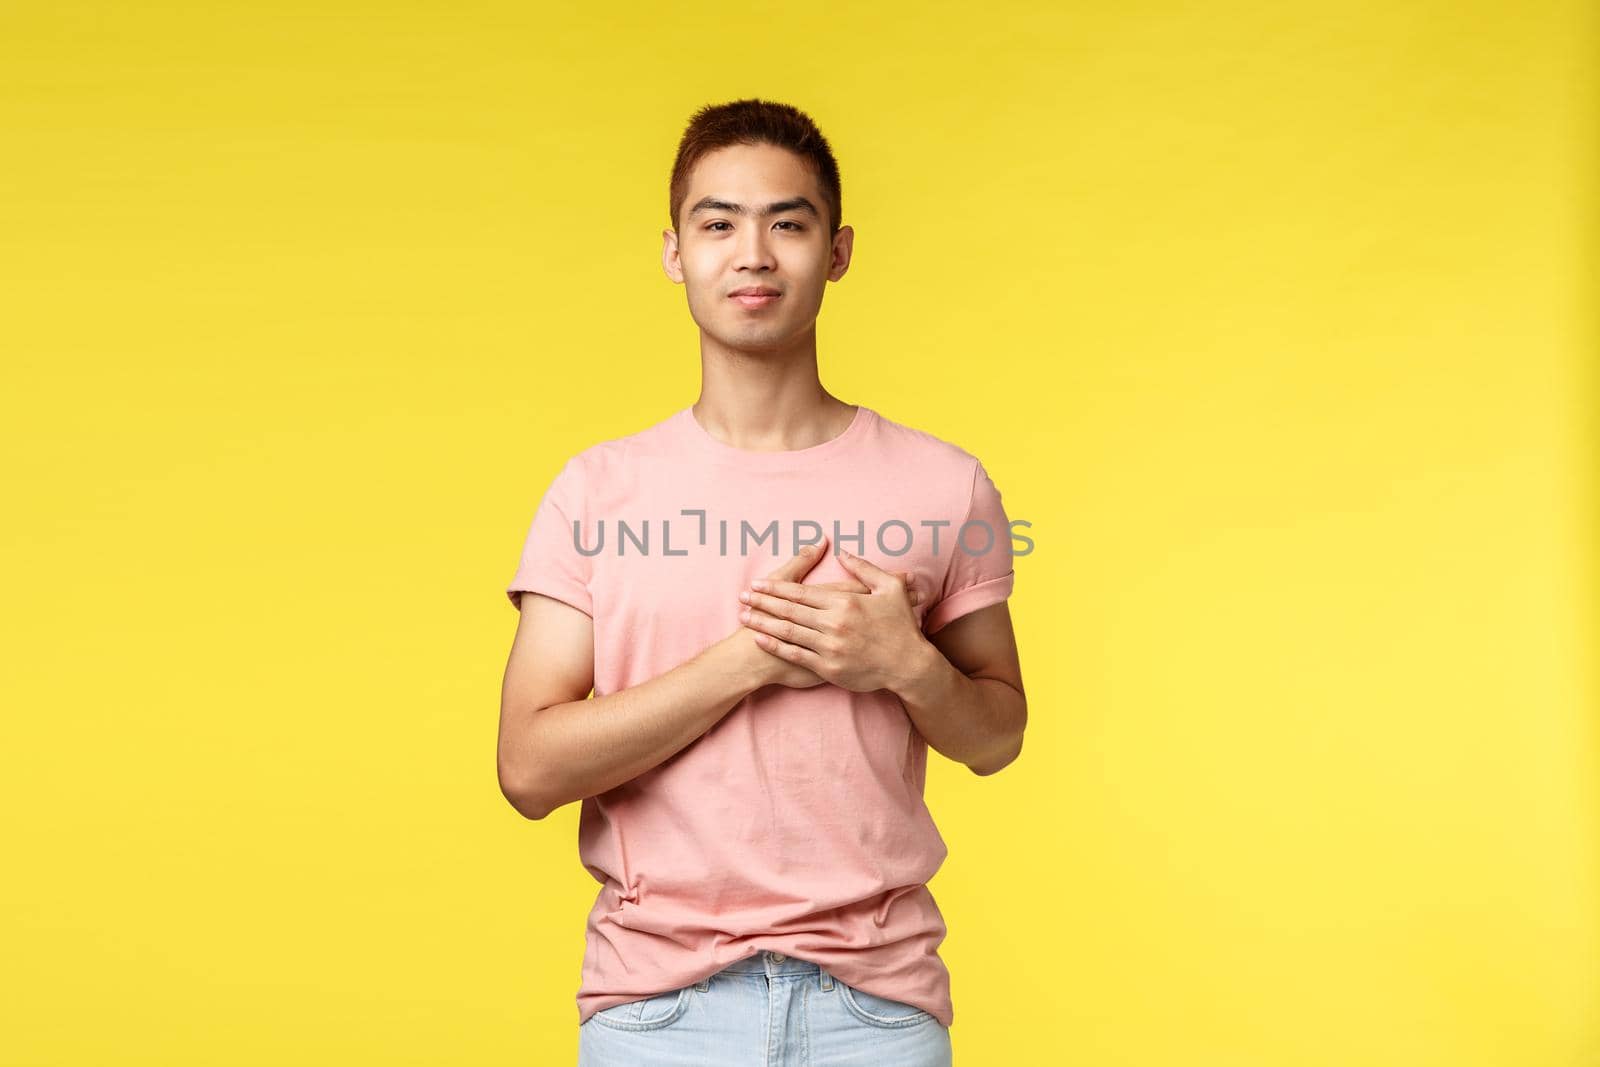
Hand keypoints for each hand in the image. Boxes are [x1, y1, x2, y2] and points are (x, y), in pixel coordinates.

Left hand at [737, 534, 931, 693]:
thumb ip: (864, 568)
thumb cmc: (900, 625)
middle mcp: (834, 624)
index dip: (776, 587)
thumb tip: (841, 551)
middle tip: (742, 596)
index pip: (801, 592)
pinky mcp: (829, 668)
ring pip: (788, 632)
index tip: (757, 583)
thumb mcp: (889, 588)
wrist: (909, 665)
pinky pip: (796, 655)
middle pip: (789, 610)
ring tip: (744, 615)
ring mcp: (830, 647)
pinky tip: (760, 639)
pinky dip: (776, 646)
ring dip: (763, 622)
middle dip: (762, 602)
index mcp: (845, 602)